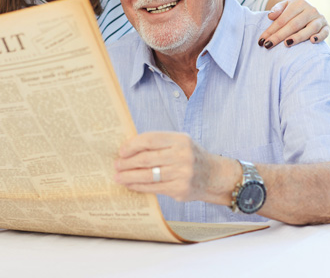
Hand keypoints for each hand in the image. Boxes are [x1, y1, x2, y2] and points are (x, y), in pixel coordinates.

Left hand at [113, 132, 237, 204]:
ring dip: (129, 177)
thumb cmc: (190, 156)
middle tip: (116, 165)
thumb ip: (158, 144)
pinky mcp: (180, 190)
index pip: (150, 140)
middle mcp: (182, 156)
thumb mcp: (179, 143)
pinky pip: (153, 188)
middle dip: (127, 163)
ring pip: (148, 176)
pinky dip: (139, 187)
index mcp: (180, 140)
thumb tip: (128, 149)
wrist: (213, 176)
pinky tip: (131, 185)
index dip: (132, 145)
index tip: (121, 151)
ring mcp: (182, 174)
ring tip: (118, 177)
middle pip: (146, 159)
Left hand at [259, 0, 329, 48]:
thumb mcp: (284, 5)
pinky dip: (320, 36)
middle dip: (280, 36)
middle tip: (268, 45)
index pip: (282, 19)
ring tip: (287, 43)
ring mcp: (319, 18)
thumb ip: (277, 9)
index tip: (261, 41)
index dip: (271, 30)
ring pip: (310, 28)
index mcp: (298, 4)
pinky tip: (312, 41)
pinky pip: (325, 32)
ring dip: (298, 37)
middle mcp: (310, 10)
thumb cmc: (292, 10)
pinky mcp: (326, 26)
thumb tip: (270, 15)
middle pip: (294, 25)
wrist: (307, 8)